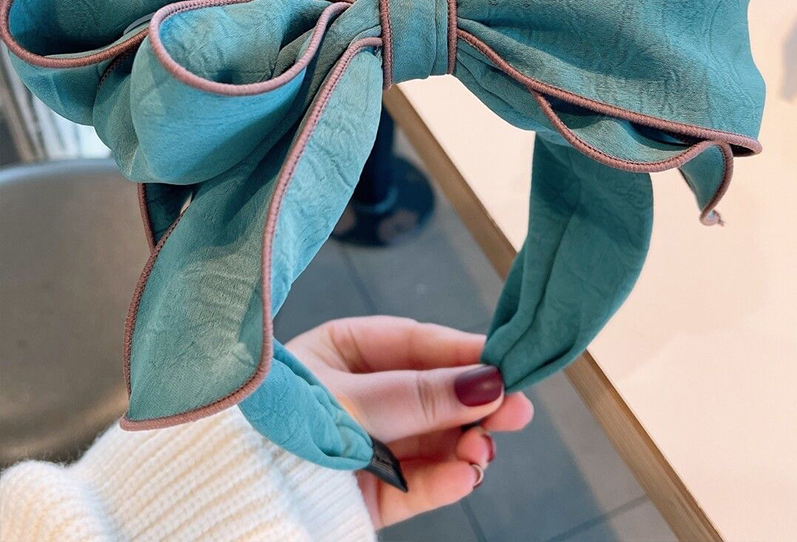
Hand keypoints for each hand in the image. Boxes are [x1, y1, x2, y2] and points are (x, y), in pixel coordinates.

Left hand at [286, 316, 533, 528]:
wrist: (234, 498)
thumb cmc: (281, 428)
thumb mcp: (356, 403)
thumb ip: (423, 395)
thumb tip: (490, 381)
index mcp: (340, 352)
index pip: (413, 344)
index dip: (461, 353)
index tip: (504, 363)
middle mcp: (355, 394)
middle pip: (429, 394)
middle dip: (470, 404)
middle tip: (516, 412)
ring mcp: (362, 443)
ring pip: (427, 440)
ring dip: (461, 445)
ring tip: (483, 452)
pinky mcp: (364, 490)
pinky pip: (410, 482)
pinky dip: (440, 481)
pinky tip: (465, 476)